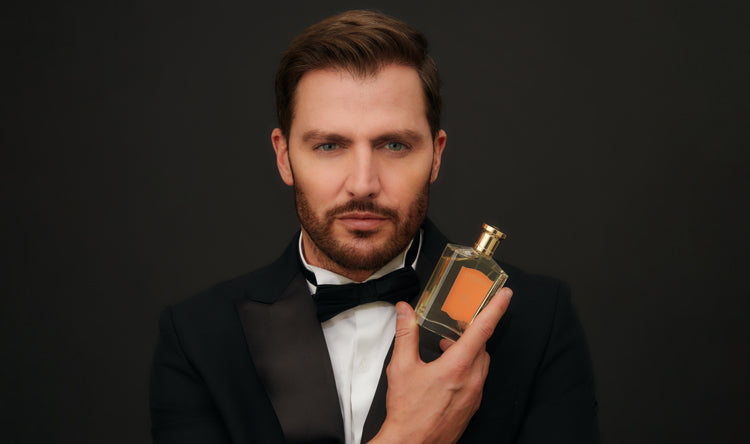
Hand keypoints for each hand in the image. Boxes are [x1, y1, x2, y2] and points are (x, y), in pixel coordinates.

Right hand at [370, 287, 512, 443]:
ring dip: (467, 351)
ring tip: (445, 351)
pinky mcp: (473, 406)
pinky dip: (467, 368)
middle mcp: (472, 380)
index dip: (496, 308)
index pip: (483, 329)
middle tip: (456, 326)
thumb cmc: (408, 411)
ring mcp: (475, 395)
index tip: (505, 295)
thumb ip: (406, 334)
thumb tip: (406, 312)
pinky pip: (477, 379)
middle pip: (481, 345)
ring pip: (480, 363)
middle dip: (470, 333)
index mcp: (457, 366)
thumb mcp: (401, 367)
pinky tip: (448, 372)